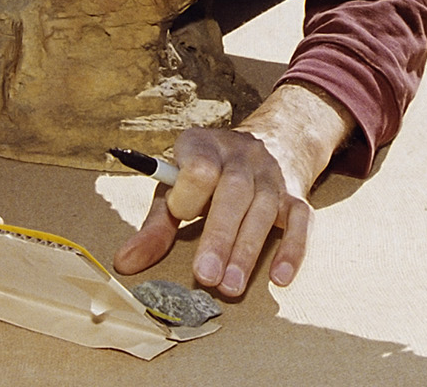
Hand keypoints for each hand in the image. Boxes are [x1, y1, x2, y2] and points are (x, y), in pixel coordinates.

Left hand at [113, 83, 350, 295]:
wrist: (274, 139)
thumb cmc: (209, 173)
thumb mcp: (176, 188)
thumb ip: (155, 226)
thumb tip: (124, 264)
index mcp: (204, 146)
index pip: (199, 167)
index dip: (189, 196)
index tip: (181, 217)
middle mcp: (242, 155)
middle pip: (234, 192)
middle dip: (219, 237)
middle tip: (206, 277)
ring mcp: (272, 174)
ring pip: (265, 208)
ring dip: (248, 250)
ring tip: (231, 288)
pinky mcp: (297, 194)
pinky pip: (302, 219)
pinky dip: (293, 249)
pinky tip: (279, 279)